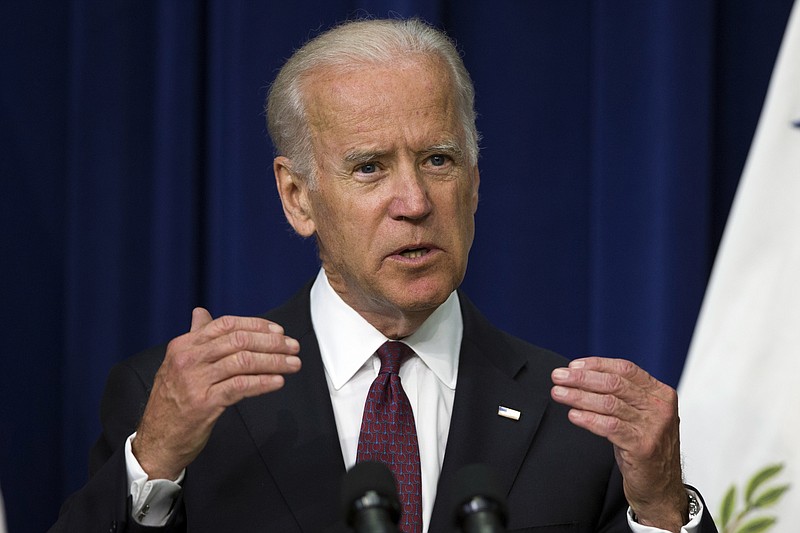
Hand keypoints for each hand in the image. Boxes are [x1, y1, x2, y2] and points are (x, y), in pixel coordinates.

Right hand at [132, 307, 301, 479]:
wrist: (157, 440)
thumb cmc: (172, 402)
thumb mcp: (178, 364)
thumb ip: (195, 338)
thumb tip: (201, 313)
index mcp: (184, 345)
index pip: (226, 325)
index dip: (256, 325)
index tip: (279, 331)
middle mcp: (188, 359)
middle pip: (239, 341)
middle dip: (272, 342)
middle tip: (293, 346)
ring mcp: (195, 381)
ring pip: (243, 361)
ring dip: (274, 362)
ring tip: (293, 364)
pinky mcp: (204, 403)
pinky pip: (241, 386)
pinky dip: (263, 382)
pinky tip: (278, 381)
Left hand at [550, 357, 687, 531]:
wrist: (661, 486)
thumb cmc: (644, 448)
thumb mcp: (638, 415)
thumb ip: (620, 396)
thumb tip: (582, 377)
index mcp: (659, 393)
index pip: (625, 369)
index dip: (596, 365)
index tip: (573, 366)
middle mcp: (659, 407)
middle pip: (614, 384)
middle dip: (581, 378)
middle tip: (559, 377)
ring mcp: (653, 426)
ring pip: (609, 403)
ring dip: (578, 396)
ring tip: (559, 394)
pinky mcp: (642, 446)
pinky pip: (609, 426)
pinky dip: (588, 419)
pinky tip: (574, 415)